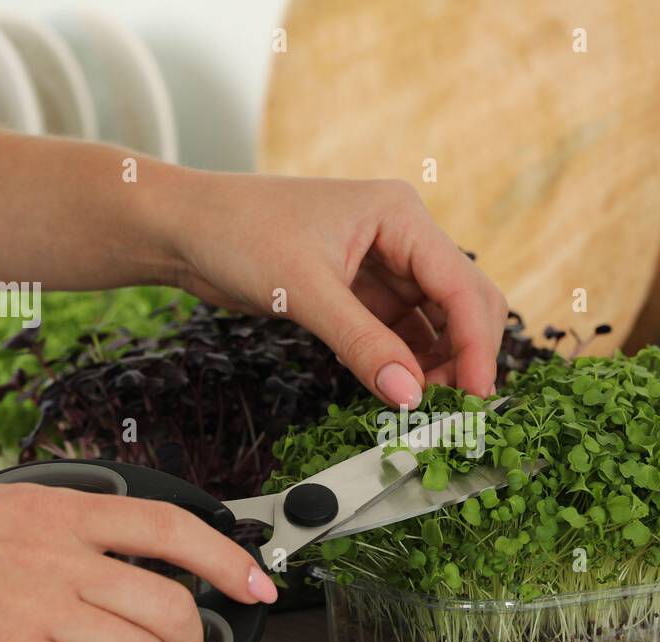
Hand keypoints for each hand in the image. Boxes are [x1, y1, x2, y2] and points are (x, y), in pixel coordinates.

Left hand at [166, 173, 508, 405]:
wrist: (184, 227)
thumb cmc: (237, 232)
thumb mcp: (304, 292)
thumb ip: (361, 344)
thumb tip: (409, 396)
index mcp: (400, 215)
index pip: (460, 285)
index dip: (476, 344)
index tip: (476, 395)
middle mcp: (402, 235)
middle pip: (463, 302)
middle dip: (465, 354)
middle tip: (454, 409)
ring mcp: (385, 264)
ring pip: (436, 322)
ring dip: (437, 364)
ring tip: (425, 408)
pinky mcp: (363, 290)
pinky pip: (402, 332)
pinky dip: (406, 362)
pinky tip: (398, 390)